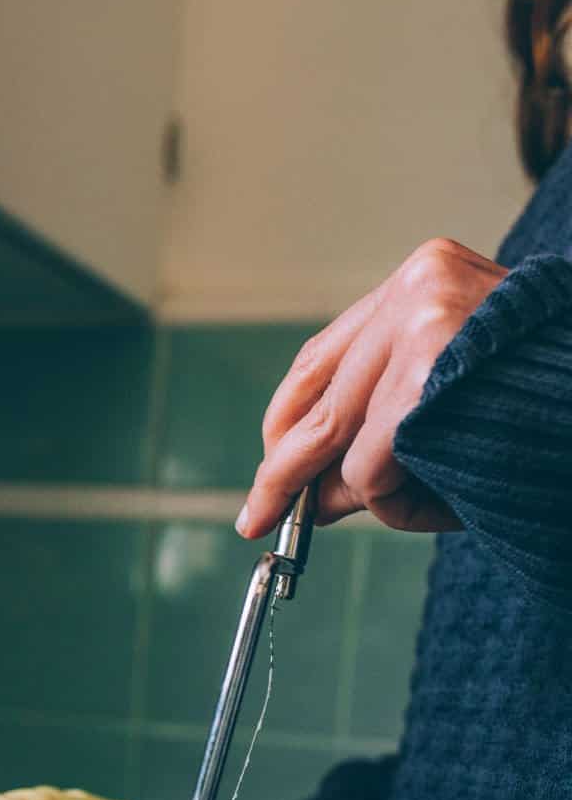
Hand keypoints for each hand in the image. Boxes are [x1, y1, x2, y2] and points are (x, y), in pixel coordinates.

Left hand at [236, 238, 507, 536]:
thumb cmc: (546, 416)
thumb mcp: (450, 416)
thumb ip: (376, 439)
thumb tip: (307, 493)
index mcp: (427, 279)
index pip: (321, 359)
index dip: (284, 422)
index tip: (266, 467)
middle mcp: (419, 287)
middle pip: (317, 401)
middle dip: (285, 473)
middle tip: (257, 520)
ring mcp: (424, 324)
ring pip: (339, 440)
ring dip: (362, 495)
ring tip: (415, 506)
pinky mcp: (429, 373)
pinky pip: (370, 466)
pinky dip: (392, 502)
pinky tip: (440, 500)